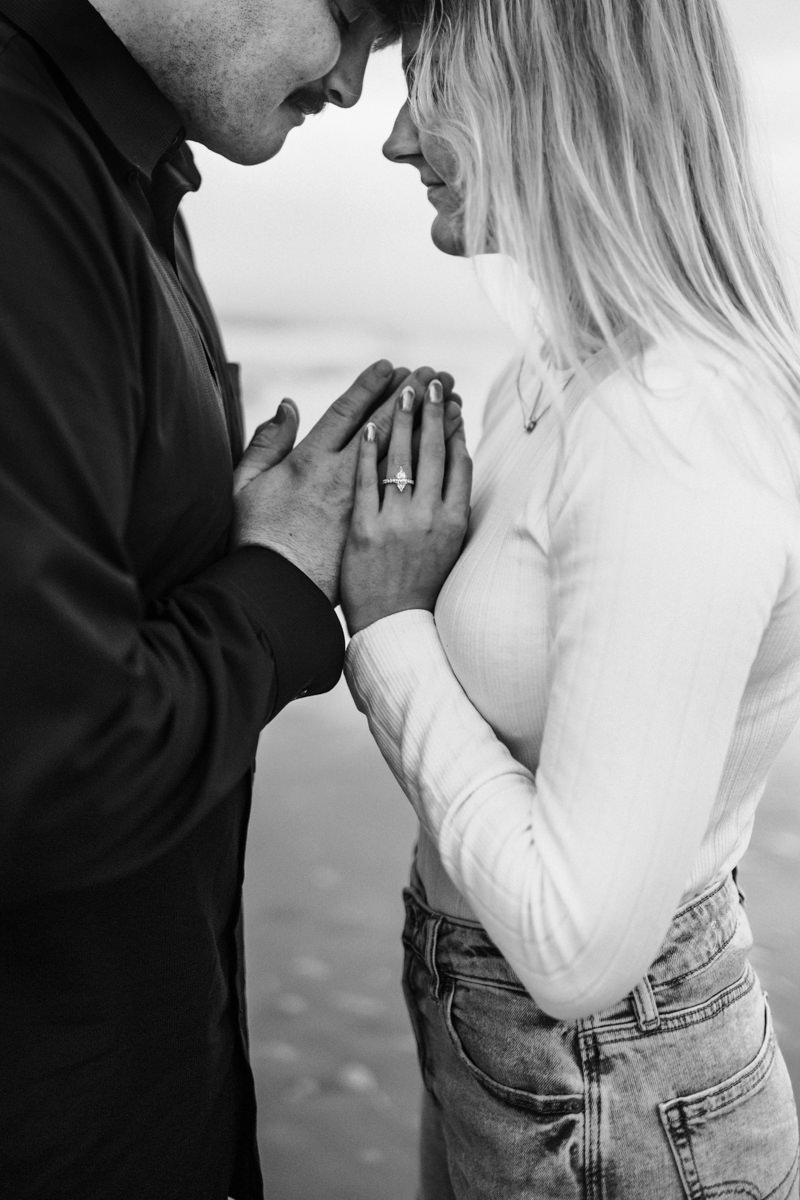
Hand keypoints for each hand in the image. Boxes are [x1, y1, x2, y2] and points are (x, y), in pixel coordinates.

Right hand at [233, 361, 460, 604]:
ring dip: (432, 422)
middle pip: (388, 427)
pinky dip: (438, 463)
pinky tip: (452, 443)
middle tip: (433, 373)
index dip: (372, 386)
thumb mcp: (248, 488)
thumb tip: (288, 404)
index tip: (392, 367)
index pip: (348, 412)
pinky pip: (421, 490)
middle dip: (412, 396)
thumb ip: (266, 443)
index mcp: (310, 463)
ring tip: (450, 397)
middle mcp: (345, 480)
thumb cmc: (260, 541)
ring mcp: (372, 507)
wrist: (283, 595)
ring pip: (412, 454)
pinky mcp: (391, 529)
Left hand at [341, 379, 471, 633]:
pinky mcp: (364, 529)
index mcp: (454, 521)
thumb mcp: (450, 548)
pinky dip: (369, 450)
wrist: (393, 627)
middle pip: (432, 451)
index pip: (459, 461)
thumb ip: (452, 508)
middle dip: (432, 412)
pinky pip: (366, 480)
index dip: (455, 428)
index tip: (453, 404)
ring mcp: (396, 521)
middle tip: (430, 381)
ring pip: (402, 458)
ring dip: (402, 419)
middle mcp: (429, 517)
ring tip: (402, 390)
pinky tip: (369, 426)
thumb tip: (454, 467)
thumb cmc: (422, 588)